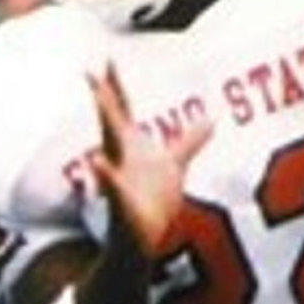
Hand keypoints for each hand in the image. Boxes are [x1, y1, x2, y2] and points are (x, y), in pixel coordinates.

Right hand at [85, 67, 211, 258]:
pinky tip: (98, 163)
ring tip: (95, 106)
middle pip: (112, 123)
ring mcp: (119, 182)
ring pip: (108, 152)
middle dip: (104, 98)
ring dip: (103, 131)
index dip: (116, 86)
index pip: (122, 111)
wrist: (139, 243)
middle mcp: (121, 160)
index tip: (108, 60)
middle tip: (91, 73)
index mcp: (131, 148)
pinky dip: (106, 176)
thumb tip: (211, 119)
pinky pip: (113, 189)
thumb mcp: (175, 165)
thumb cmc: (152, 202)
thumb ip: (190, 140)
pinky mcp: (122, 208)